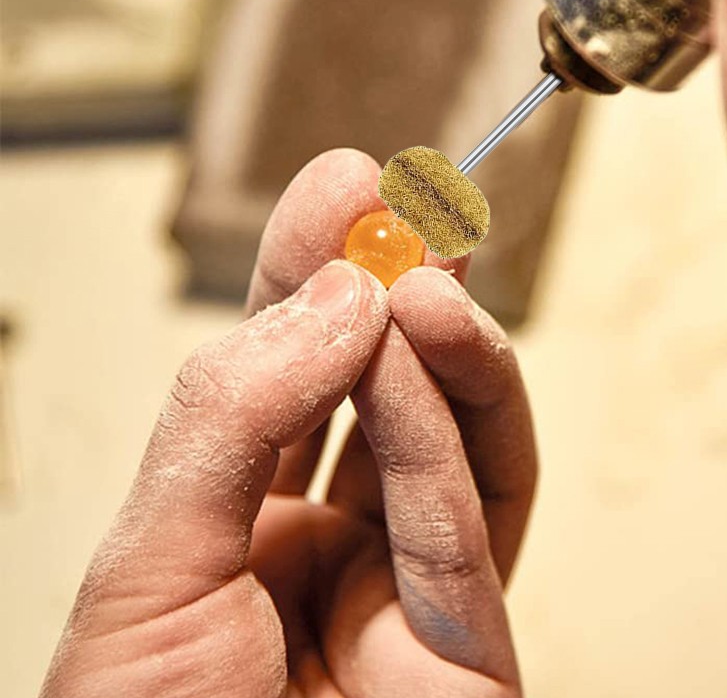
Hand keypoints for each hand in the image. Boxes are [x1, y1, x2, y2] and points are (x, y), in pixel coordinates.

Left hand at [42, 149, 534, 696]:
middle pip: (385, 390)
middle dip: (399, 286)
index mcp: (245, 524)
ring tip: (423, 267)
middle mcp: (333, 546)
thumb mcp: (147, 570)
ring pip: (452, 438)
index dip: (314, 273)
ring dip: (442, 343)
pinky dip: (440, 420)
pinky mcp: (476, 644)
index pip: (290, 373)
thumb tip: (336, 294)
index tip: (342, 185)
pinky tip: (421, 345)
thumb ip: (234, 417)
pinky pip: (461, 513)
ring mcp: (412, 592)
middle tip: (408, 200)